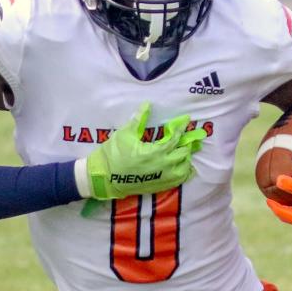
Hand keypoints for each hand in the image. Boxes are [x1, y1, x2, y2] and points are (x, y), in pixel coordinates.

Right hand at [79, 102, 202, 199]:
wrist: (104, 178)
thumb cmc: (113, 154)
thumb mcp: (124, 134)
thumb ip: (138, 119)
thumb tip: (147, 104)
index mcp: (155, 153)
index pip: (175, 138)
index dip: (181, 127)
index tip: (186, 119)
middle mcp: (162, 167)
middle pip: (183, 154)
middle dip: (186, 143)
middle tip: (187, 135)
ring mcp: (162, 179)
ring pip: (184, 169)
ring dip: (186, 159)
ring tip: (185, 151)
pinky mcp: (159, 186)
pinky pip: (178, 181)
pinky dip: (184, 173)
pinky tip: (184, 167)